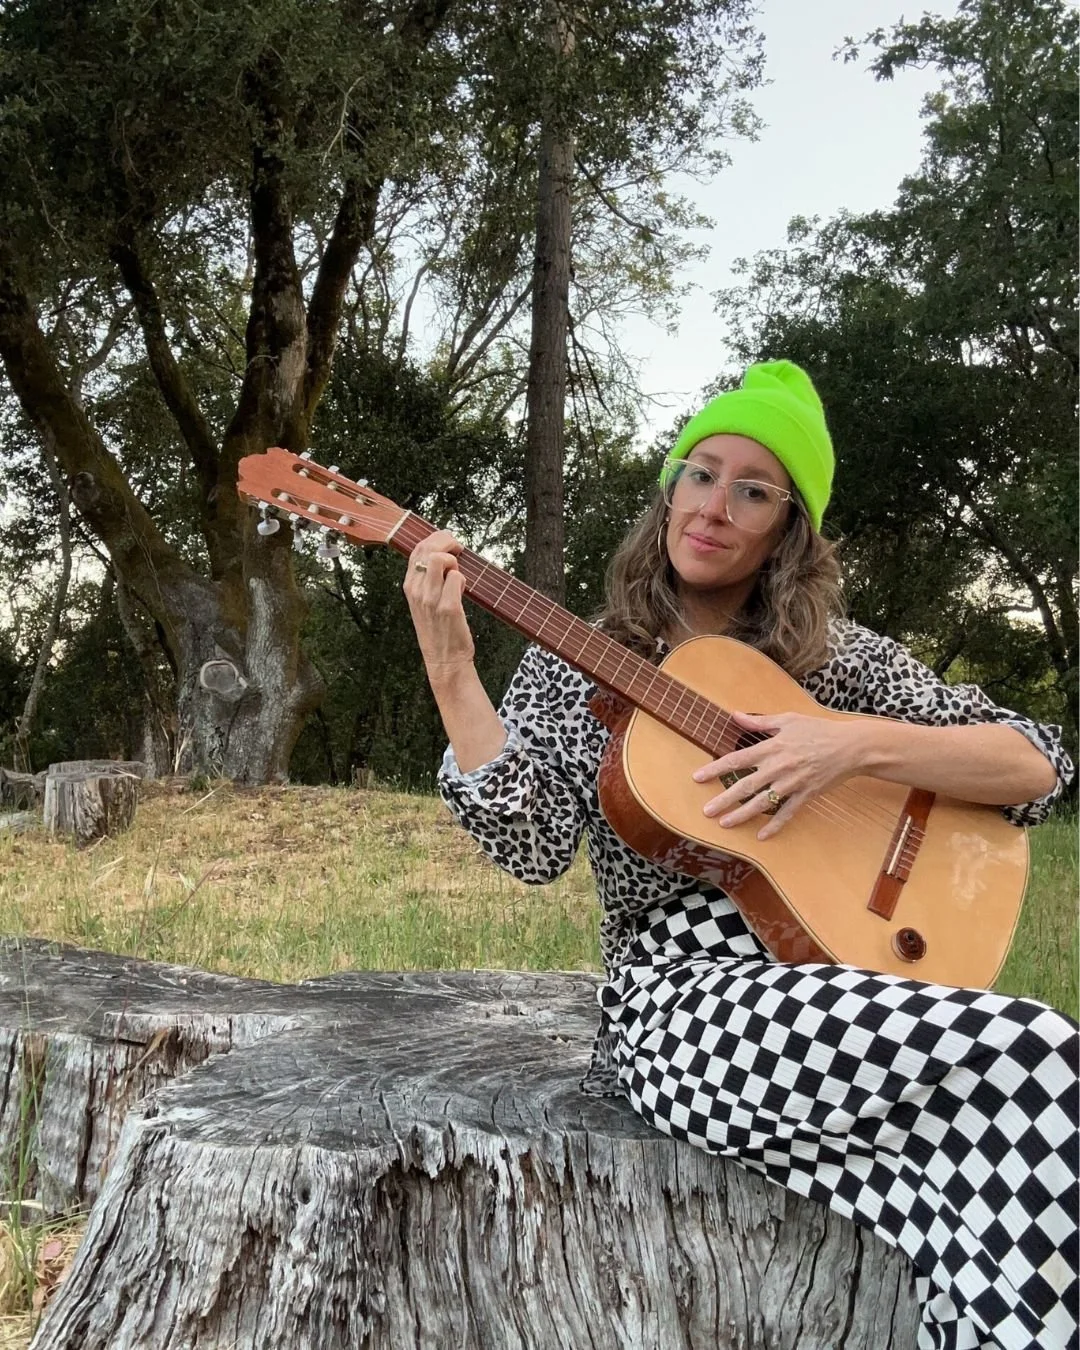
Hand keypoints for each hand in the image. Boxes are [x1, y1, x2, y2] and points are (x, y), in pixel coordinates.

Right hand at [403, 531, 474, 683]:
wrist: (444, 660)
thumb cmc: (438, 630)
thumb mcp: (424, 602)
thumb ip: (428, 579)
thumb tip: (441, 555)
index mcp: (410, 587)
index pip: (417, 550)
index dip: (435, 539)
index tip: (449, 542)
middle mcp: (417, 591)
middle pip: (427, 549)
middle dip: (446, 541)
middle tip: (458, 549)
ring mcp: (431, 599)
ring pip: (439, 560)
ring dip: (454, 562)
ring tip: (457, 573)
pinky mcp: (448, 608)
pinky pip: (457, 578)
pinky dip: (464, 579)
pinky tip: (463, 590)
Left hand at [693, 710, 863, 838]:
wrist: (851, 747)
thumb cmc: (818, 730)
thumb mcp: (788, 719)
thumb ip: (759, 722)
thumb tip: (734, 715)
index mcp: (772, 747)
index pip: (737, 759)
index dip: (716, 769)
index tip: (698, 777)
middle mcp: (779, 767)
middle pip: (745, 785)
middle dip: (723, 799)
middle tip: (706, 811)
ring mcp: (792, 783)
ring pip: (762, 802)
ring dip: (742, 814)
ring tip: (725, 824)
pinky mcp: (806, 795)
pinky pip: (787, 813)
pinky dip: (775, 825)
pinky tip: (761, 836)